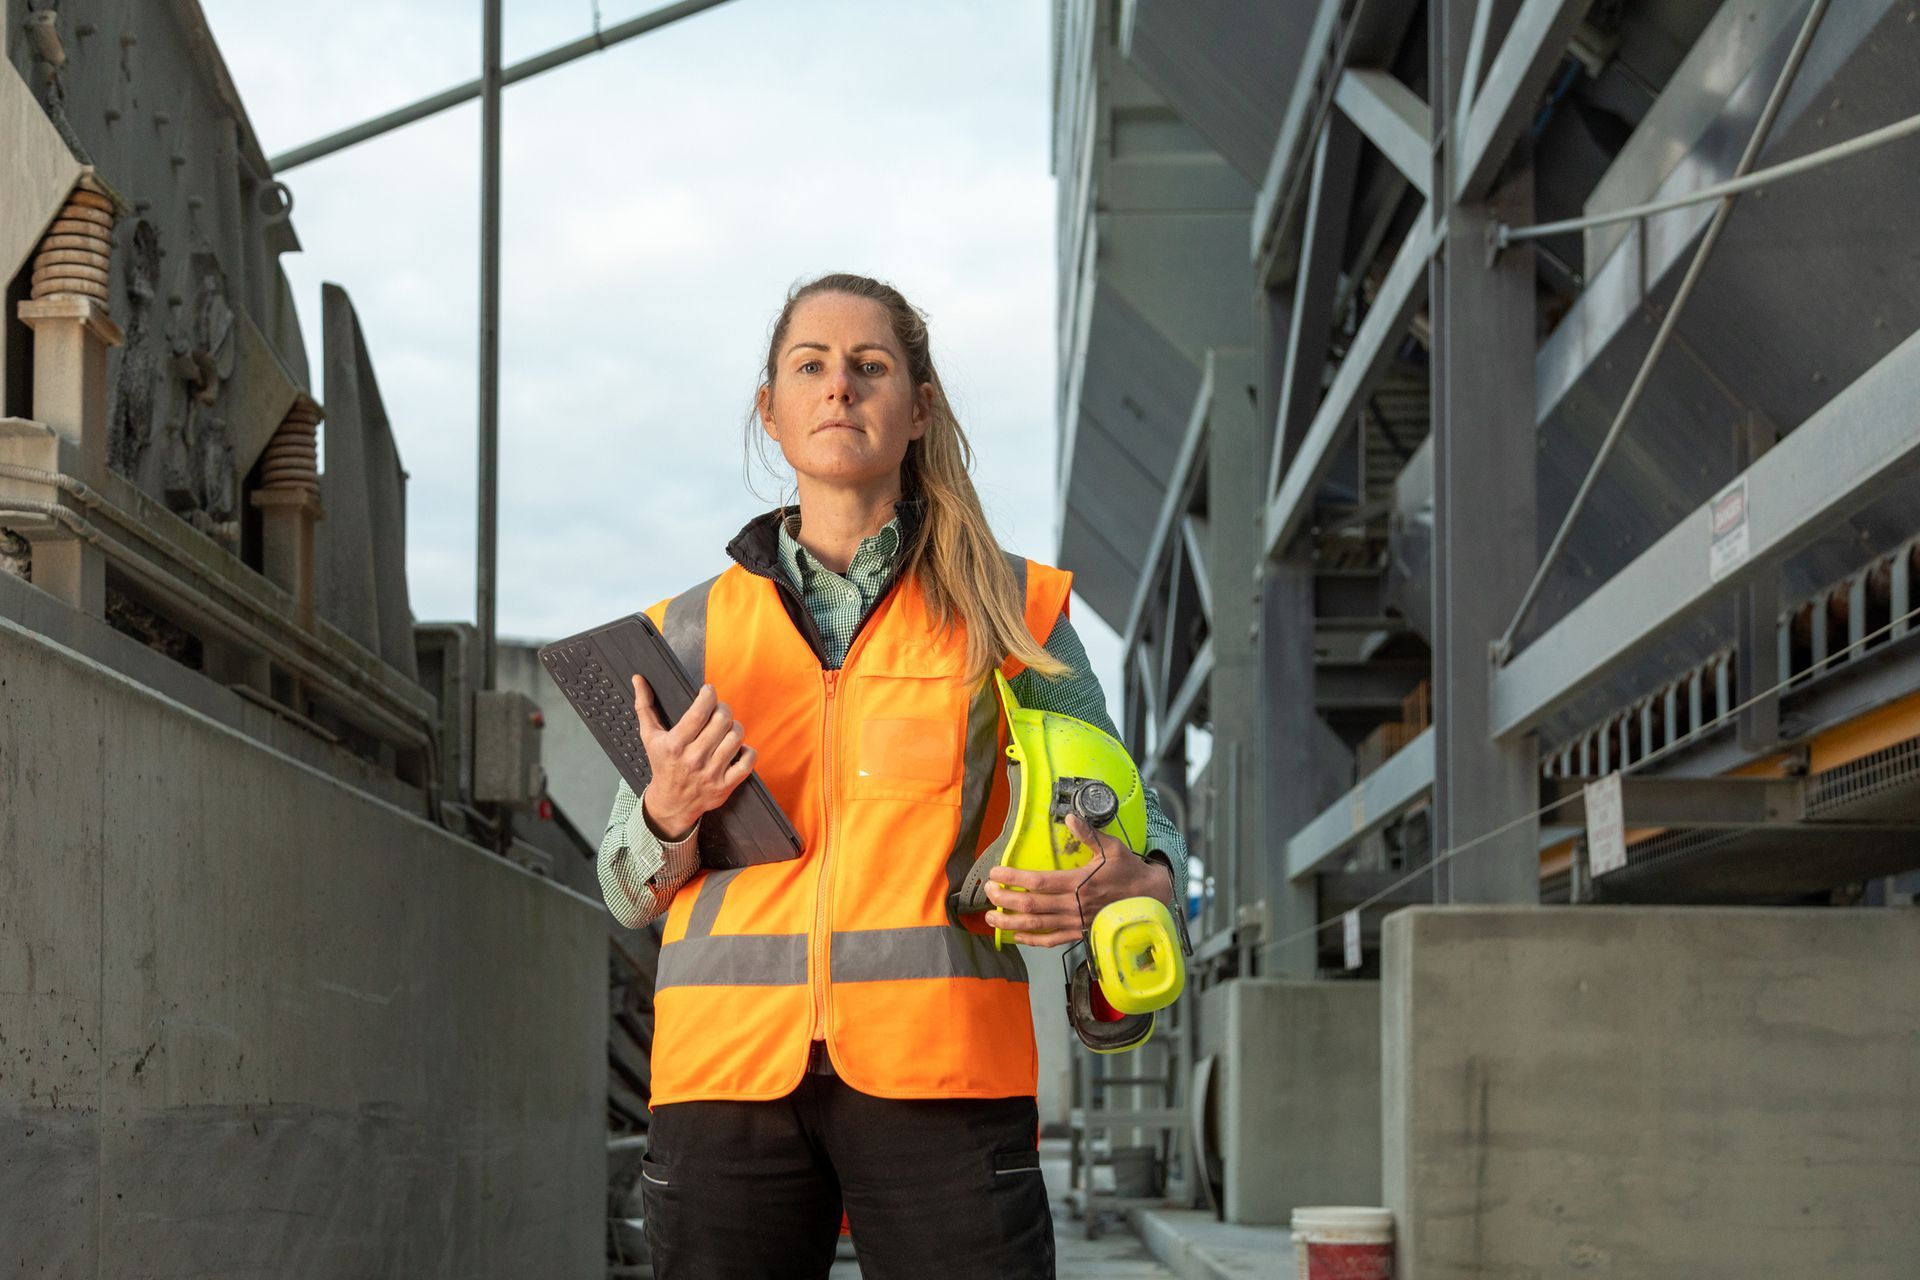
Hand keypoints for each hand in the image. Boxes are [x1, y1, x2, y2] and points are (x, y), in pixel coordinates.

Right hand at [632, 676, 756, 838]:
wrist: (670, 803)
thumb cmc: (662, 765)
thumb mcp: (649, 737)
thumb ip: (644, 706)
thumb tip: (638, 679)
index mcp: (676, 744)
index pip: (700, 712)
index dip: (709, 695)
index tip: (708, 690)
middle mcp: (694, 758)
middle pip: (722, 721)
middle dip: (724, 709)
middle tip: (720, 709)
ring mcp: (711, 773)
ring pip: (736, 737)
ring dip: (735, 727)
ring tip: (727, 728)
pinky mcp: (725, 785)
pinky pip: (747, 762)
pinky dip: (748, 751)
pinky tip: (738, 748)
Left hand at [982, 814, 1174, 947]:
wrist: (1149, 898)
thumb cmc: (1128, 870)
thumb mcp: (1112, 848)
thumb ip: (1089, 834)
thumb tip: (1070, 817)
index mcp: (1078, 883)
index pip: (1038, 881)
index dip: (1013, 878)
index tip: (995, 872)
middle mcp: (1074, 905)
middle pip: (1031, 905)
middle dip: (1005, 899)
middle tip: (987, 892)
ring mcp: (1076, 923)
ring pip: (1037, 925)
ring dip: (1011, 922)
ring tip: (991, 917)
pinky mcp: (1080, 934)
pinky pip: (1052, 940)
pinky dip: (1032, 940)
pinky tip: (1016, 935)